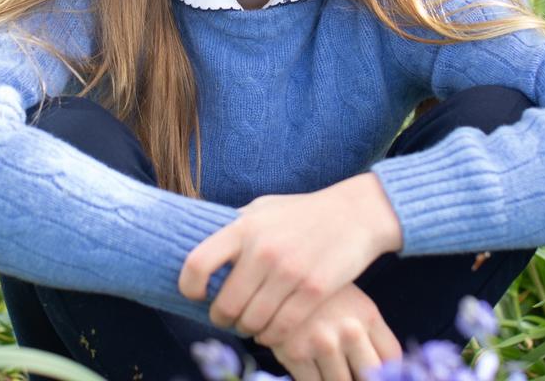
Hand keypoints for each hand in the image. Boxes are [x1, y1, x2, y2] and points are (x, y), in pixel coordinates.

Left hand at [178, 173, 402, 345]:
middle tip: (227, 318)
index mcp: (244, 227)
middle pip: (225, 305)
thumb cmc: (303, 212)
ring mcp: (289, 272)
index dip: (189, 286)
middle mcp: (263, 250)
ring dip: (247, 330)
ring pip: (252, 322)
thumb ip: (235, 226)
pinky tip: (271, 331)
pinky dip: (271, 337)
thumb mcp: (263, 208)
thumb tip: (200, 242)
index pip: (197, 263)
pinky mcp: (314, 291)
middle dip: (222, 318)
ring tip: (250, 325)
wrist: (355, 213)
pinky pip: (281, 328)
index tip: (197, 294)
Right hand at [260, 282, 401, 380]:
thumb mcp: (351, 304)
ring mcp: (323, 342)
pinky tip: (308, 366)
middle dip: (360, 377)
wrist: (276, 274)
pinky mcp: (295, 353)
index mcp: (368, 315)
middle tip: (347, 367)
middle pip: (370, 375)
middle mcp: (350, 330)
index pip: (391, 359)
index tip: (372, 372)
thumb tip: (379, 372)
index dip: (386, 373)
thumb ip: (369, 334)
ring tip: (324, 362)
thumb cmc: (318, 295)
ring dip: (334, 379)